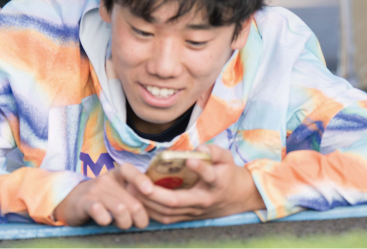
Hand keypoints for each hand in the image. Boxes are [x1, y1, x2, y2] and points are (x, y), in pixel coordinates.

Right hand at [54, 168, 149, 228]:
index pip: (130, 171)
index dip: (141, 180)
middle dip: (140, 218)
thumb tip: (160, 206)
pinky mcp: (84, 203)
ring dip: (125, 222)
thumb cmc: (104, 198)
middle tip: (138, 223)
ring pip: (119, 209)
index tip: (150, 191)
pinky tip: (105, 220)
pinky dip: (106, 220)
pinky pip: (99, 212)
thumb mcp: (119, 190)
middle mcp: (107, 179)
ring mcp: (95, 190)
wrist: (72, 201)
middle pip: (131, 201)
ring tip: (123, 224)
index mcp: (118, 174)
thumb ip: (136, 195)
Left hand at [118, 146, 264, 223]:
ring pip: (167, 212)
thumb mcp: (226, 158)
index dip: (200, 168)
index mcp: (217, 183)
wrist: (236, 197)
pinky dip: (150, 210)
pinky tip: (137, 200)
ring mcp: (194, 212)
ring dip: (147, 203)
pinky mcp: (187, 217)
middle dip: (154, 193)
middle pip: (177, 201)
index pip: (210, 176)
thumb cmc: (226, 173)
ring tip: (130, 189)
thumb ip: (214, 151)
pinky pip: (166, 218)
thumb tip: (199, 148)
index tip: (189, 159)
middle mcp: (204, 200)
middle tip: (136, 182)